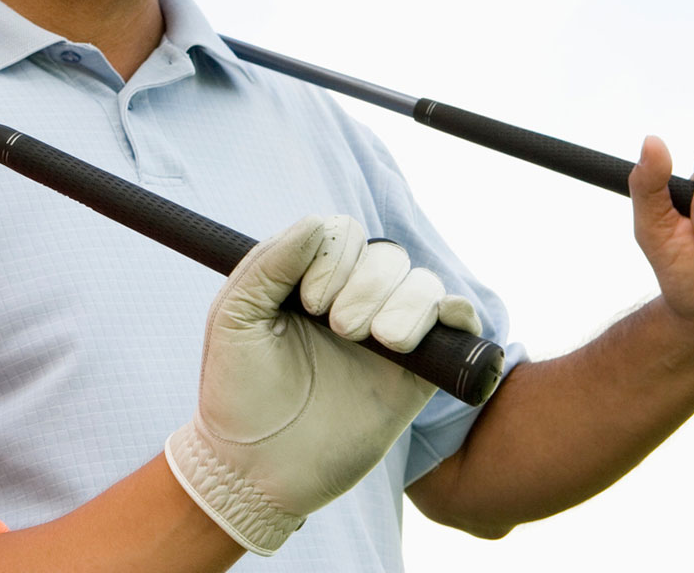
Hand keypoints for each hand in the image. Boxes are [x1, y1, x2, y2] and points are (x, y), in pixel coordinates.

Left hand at [165, 214, 481, 555]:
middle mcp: (352, 303)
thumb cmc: (237, 392)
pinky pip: (458, 324)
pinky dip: (455, 315)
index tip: (307, 303)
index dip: (335, 256)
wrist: (255, 469)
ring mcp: (388, 338)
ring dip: (404, 304)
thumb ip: (269, 262)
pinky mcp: (418, 376)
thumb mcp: (234, 315)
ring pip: (424, 284)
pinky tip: (414, 339)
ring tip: (375, 342)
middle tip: (338, 329)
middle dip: (365, 285)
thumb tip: (318, 224)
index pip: (344, 233)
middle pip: (387, 256)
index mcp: (309, 282)